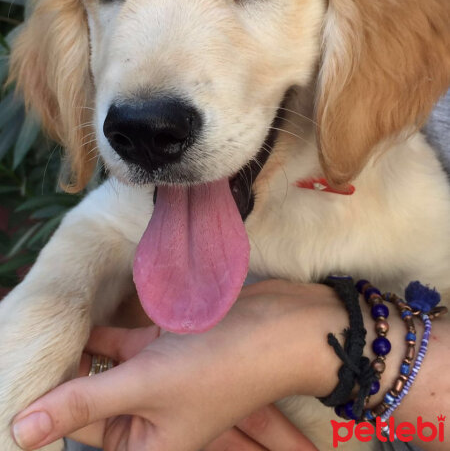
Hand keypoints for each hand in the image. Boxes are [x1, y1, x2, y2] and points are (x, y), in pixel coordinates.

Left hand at [11, 281, 346, 450]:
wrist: (278, 325)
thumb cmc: (217, 365)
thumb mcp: (144, 387)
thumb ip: (82, 404)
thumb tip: (19, 432)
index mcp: (144, 444)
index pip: (78, 430)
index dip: (46, 408)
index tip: (17, 380)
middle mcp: (147, 416)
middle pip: (86, 400)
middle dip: (60, 377)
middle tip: (28, 350)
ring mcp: (154, 378)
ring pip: (101, 369)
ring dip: (78, 353)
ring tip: (45, 333)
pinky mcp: (162, 347)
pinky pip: (120, 345)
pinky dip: (100, 336)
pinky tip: (77, 319)